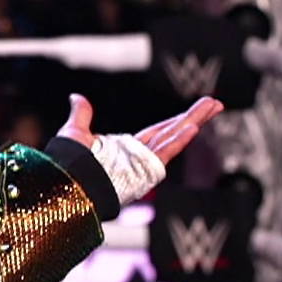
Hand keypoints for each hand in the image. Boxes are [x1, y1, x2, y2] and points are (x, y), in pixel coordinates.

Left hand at [58, 93, 223, 165]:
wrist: (66, 184)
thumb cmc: (69, 165)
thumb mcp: (76, 132)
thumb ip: (81, 115)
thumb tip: (76, 98)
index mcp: (128, 149)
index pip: (158, 131)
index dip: (176, 120)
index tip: (193, 112)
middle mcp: (140, 157)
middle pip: (173, 131)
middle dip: (195, 117)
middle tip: (215, 103)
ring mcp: (144, 164)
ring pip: (174, 138)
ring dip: (194, 121)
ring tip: (213, 107)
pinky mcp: (143, 170)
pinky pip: (164, 153)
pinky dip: (177, 141)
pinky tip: (193, 128)